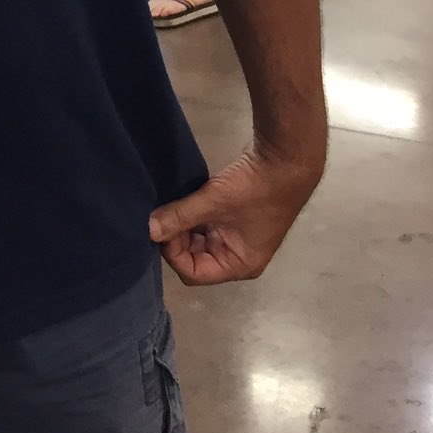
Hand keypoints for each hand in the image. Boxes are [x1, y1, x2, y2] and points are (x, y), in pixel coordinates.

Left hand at [149, 142, 322, 286]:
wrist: (286, 158)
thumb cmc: (254, 189)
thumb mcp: (213, 202)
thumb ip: (179, 217)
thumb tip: (147, 229)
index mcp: (238, 264)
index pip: (193, 273)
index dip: (173, 254)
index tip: (162, 228)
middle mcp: (238, 256)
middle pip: (195, 258)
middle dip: (176, 239)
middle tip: (162, 214)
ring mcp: (237, 236)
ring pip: (199, 239)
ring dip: (183, 226)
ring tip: (169, 206)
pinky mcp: (234, 217)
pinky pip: (206, 224)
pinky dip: (193, 215)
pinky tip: (181, 200)